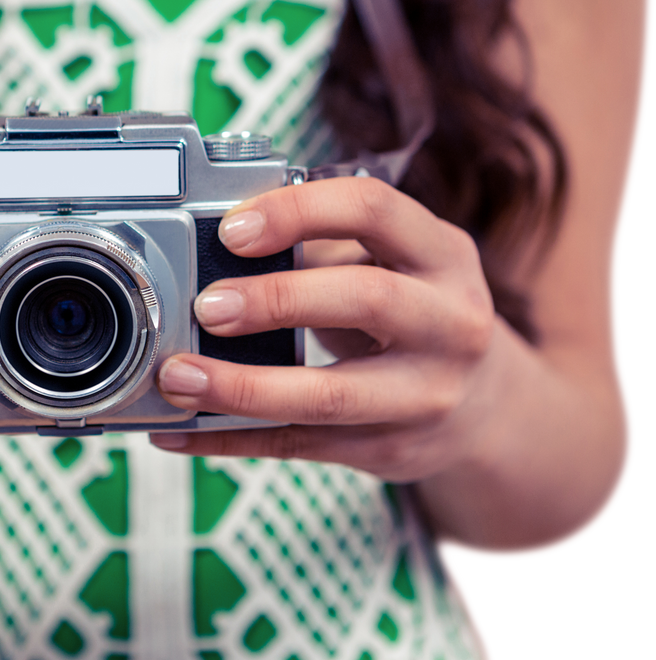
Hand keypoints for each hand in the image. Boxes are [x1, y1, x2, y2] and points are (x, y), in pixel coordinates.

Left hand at [150, 176, 499, 481]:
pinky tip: (181, 431)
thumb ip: (321, 251)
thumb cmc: (411, 316)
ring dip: (241, 387)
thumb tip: (209, 251)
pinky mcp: (390, 449)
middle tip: (207, 307)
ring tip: (178, 377)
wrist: (482, 406)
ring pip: (329, 395)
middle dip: (276, 300)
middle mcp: (450, 322)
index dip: (298, 213)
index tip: (232, 229)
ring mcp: (426, 394)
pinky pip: (300, 445)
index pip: (374, 210)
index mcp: (442, 254)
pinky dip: (231, 438)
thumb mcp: (392, 265)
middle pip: (365, 299)